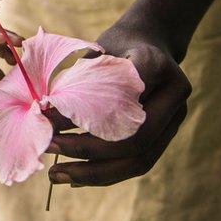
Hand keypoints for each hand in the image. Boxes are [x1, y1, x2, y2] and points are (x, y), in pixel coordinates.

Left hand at [47, 25, 192, 186]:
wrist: (150, 41)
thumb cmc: (116, 44)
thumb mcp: (97, 49)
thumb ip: (80, 78)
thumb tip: (45, 112)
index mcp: (157, 66)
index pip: (120, 97)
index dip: (82, 112)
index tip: (46, 116)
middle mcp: (174, 97)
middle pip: (135, 139)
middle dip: (86, 150)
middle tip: (47, 147)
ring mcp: (175, 120)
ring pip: (139, 160)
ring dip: (94, 173)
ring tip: (56, 175)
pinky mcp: (166, 137)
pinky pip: (138, 163)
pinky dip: (104, 174)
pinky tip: (73, 179)